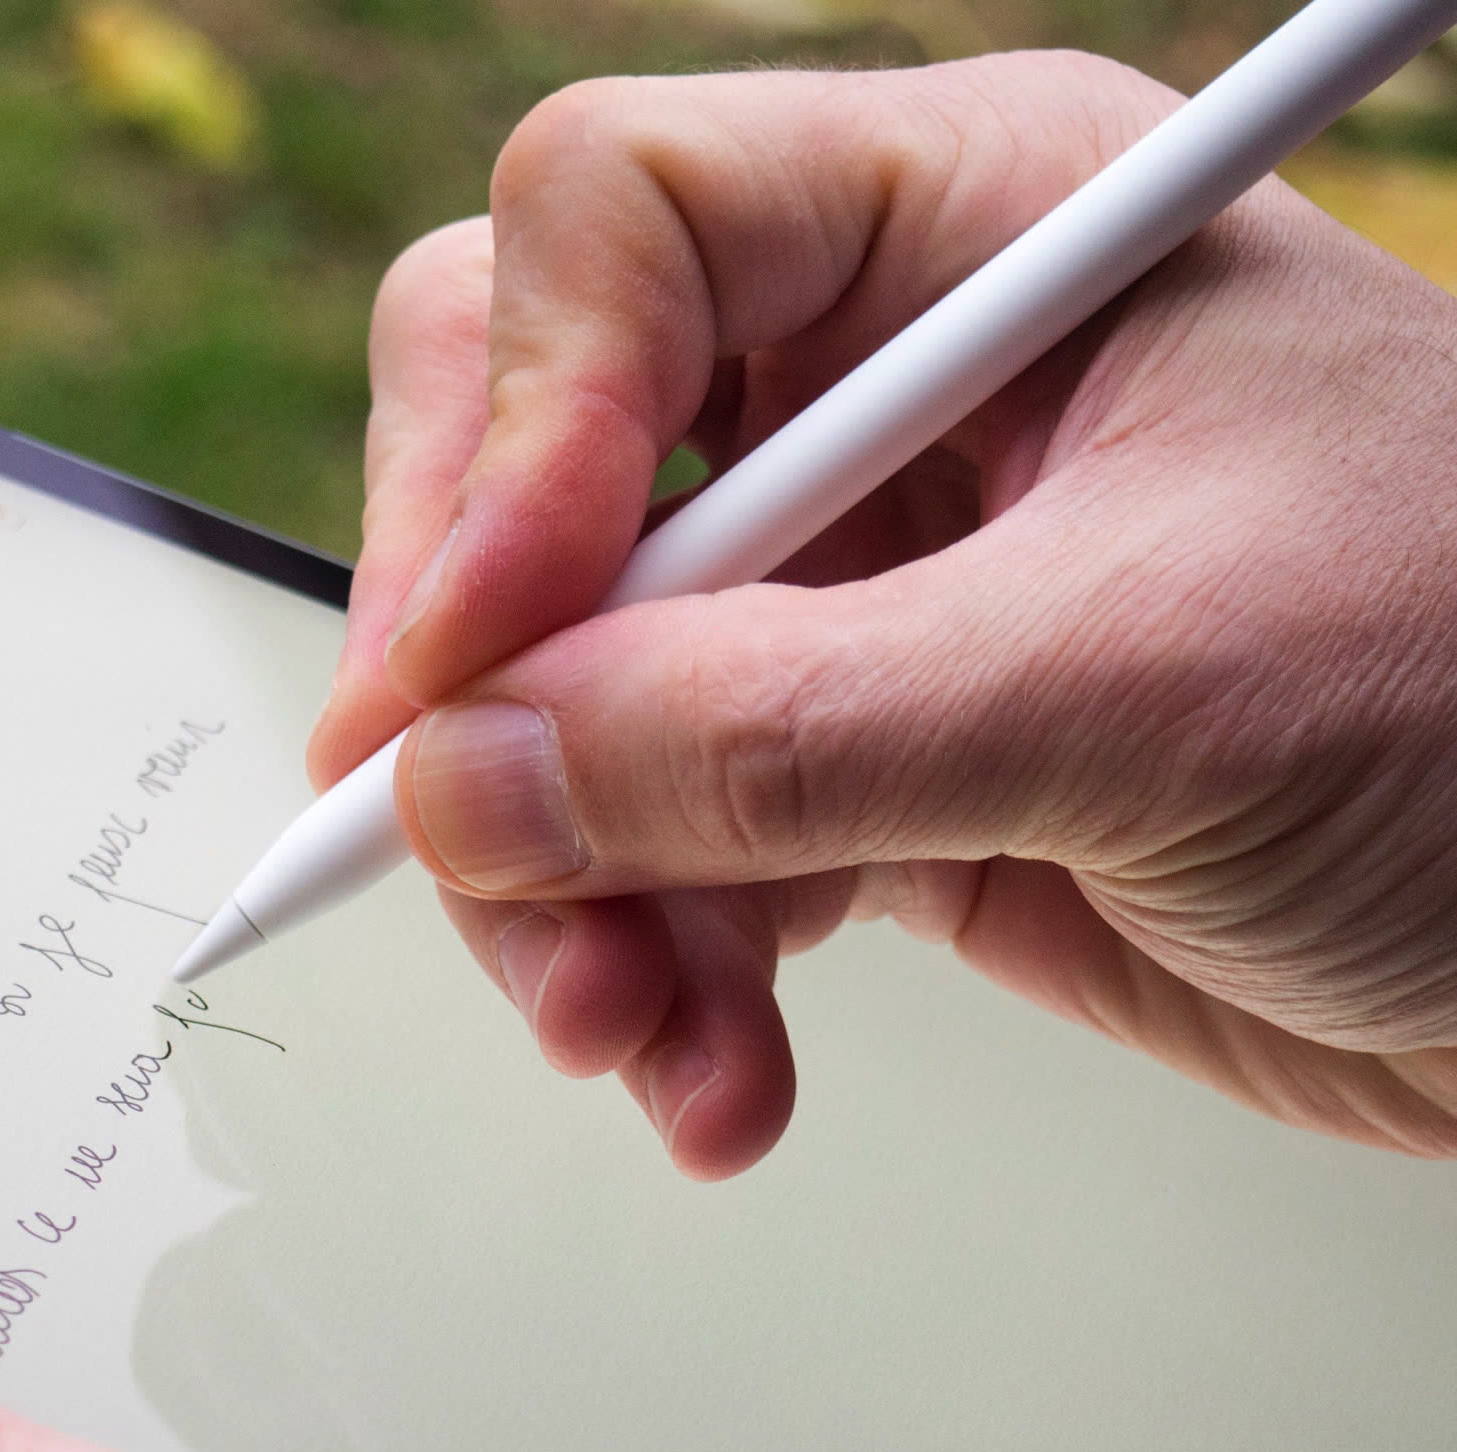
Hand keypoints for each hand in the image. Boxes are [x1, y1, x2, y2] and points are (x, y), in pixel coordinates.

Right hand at [315, 52, 1456, 1178]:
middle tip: (484, 861)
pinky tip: (720, 1077)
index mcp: (967, 229)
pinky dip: (657, 974)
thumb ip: (771, 735)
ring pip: (560, 702)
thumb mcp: (1133, 687)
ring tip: (633, 1033)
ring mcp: (857, 589)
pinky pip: (657, 851)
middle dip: (491, 697)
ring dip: (563, 891)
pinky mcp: (857, 766)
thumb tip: (464, 780)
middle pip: (526, 471)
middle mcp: (880, 387)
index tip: (479, 657)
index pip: (613, 230)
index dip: (509, 430)